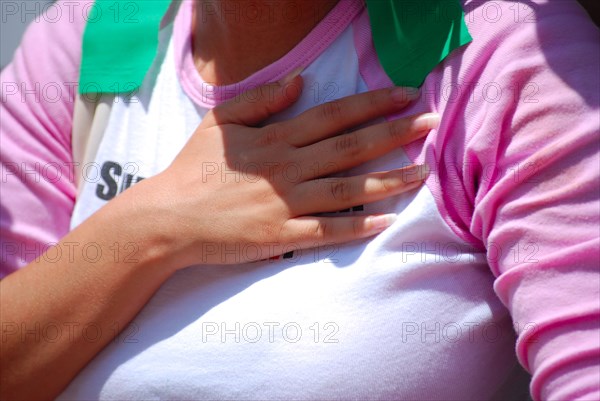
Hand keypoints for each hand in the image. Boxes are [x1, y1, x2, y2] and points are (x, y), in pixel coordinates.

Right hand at [139, 74, 437, 267]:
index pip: (334, 115)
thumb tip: (300, 80)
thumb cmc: (193, 168)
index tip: (406, 95)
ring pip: (347, 188)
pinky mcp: (281, 235)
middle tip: (431, 124)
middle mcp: (288, 167)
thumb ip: (262, 99)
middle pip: (350, 147)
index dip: (372, 104)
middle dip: (395, 134)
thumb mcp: (222, 122)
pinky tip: (387, 220)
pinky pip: (327, 230)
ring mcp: (286, 203)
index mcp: (276, 138)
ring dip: (388, 180)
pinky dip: (358, 225)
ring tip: (422, 173)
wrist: (170, 218)